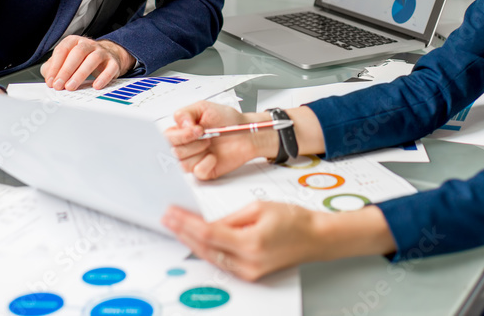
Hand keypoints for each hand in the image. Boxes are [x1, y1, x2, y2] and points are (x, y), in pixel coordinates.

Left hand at [40, 36, 136, 89]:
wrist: (108, 55)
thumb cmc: (82, 60)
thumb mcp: (65, 60)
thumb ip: (53, 67)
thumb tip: (48, 76)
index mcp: (74, 41)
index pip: (63, 50)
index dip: (55, 66)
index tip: (50, 80)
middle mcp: (88, 44)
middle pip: (77, 53)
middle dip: (66, 70)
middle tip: (59, 85)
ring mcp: (102, 52)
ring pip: (93, 59)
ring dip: (80, 74)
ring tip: (71, 87)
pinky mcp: (113, 62)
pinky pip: (110, 68)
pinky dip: (103, 77)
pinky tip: (96, 85)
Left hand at [162, 202, 324, 280]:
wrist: (315, 238)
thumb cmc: (294, 220)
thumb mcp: (259, 208)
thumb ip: (230, 218)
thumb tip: (207, 223)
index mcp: (250, 243)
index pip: (208, 234)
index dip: (186, 224)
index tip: (172, 213)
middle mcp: (248, 263)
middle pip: (205, 248)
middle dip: (183, 232)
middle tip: (167, 219)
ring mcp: (248, 272)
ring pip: (211, 257)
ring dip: (191, 242)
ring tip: (175, 227)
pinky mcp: (250, 274)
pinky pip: (221, 262)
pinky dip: (206, 250)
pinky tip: (195, 240)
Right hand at [165, 102, 275, 179]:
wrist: (245, 131)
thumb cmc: (226, 119)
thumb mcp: (204, 107)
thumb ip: (186, 113)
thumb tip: (180, 124)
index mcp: (181, 131)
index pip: (166, 138)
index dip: (181, 135)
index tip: (198, 129)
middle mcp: (185, 146)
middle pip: (173, 152)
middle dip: (192, 143)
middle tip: (206, 136)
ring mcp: (193, 159)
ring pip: (183, 163)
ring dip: (199, 152)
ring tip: (210, 144)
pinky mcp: (204, 171)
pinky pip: (197, 172)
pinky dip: (206, 164)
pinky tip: (214, 156)